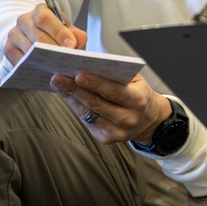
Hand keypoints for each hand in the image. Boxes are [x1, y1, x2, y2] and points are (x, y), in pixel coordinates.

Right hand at [4, 3, 87, 65]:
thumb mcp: (66, 28)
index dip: (59, 32)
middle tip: (66, 60)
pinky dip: (32, 67)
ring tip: (58, 68)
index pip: (45, 19)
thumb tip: (80, 38)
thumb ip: (75, 33)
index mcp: (40, 10)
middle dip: (54, 49)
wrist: (34, 34)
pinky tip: (45, 72)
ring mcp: (13, 35)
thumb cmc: (54, 30)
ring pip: (28, 50)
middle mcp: (24, 20)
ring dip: (44, 60)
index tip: (71, 45)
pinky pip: (19, 61)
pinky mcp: (8, 50)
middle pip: (37, 36)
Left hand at [50, 72, 173, 144]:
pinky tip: (68, 97)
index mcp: (138, 100)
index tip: (77, 75)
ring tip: (58, 85)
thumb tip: (89, 66)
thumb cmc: (138, 94)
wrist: (149, 120)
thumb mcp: (136, 81)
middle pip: (96, 104)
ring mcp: (116, 132)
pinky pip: (87, 121)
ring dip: (71, 98)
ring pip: (88, 114)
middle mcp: (128, 118)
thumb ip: (116, 75)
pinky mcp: (106, 139)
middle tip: (57, 78)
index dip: (95, 83)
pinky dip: (76, 108)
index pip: (113, 91)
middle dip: (74, 90)